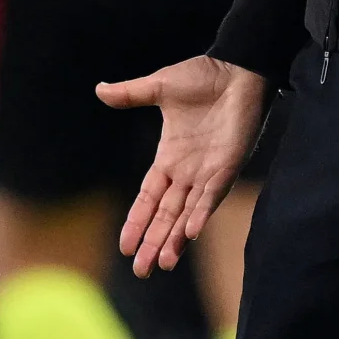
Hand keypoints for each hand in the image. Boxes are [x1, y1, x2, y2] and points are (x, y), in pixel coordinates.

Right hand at [98, 56, 270, 277]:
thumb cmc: (203, 77)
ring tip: (162, 264)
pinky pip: (211, 196)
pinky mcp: (227, 166)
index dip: (136, 221)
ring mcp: (208, 172)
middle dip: (152, 242)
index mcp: (169, 158)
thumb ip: (132, 94)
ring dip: (175, 238)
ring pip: (187, 213)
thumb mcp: (160, 87)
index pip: (148, 198)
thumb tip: (99, 89)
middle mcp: (187, 172)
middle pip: (165, 215)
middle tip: (140, 272)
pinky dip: (200, 214)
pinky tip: (190, 232)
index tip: (124, 246)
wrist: (238, 67)